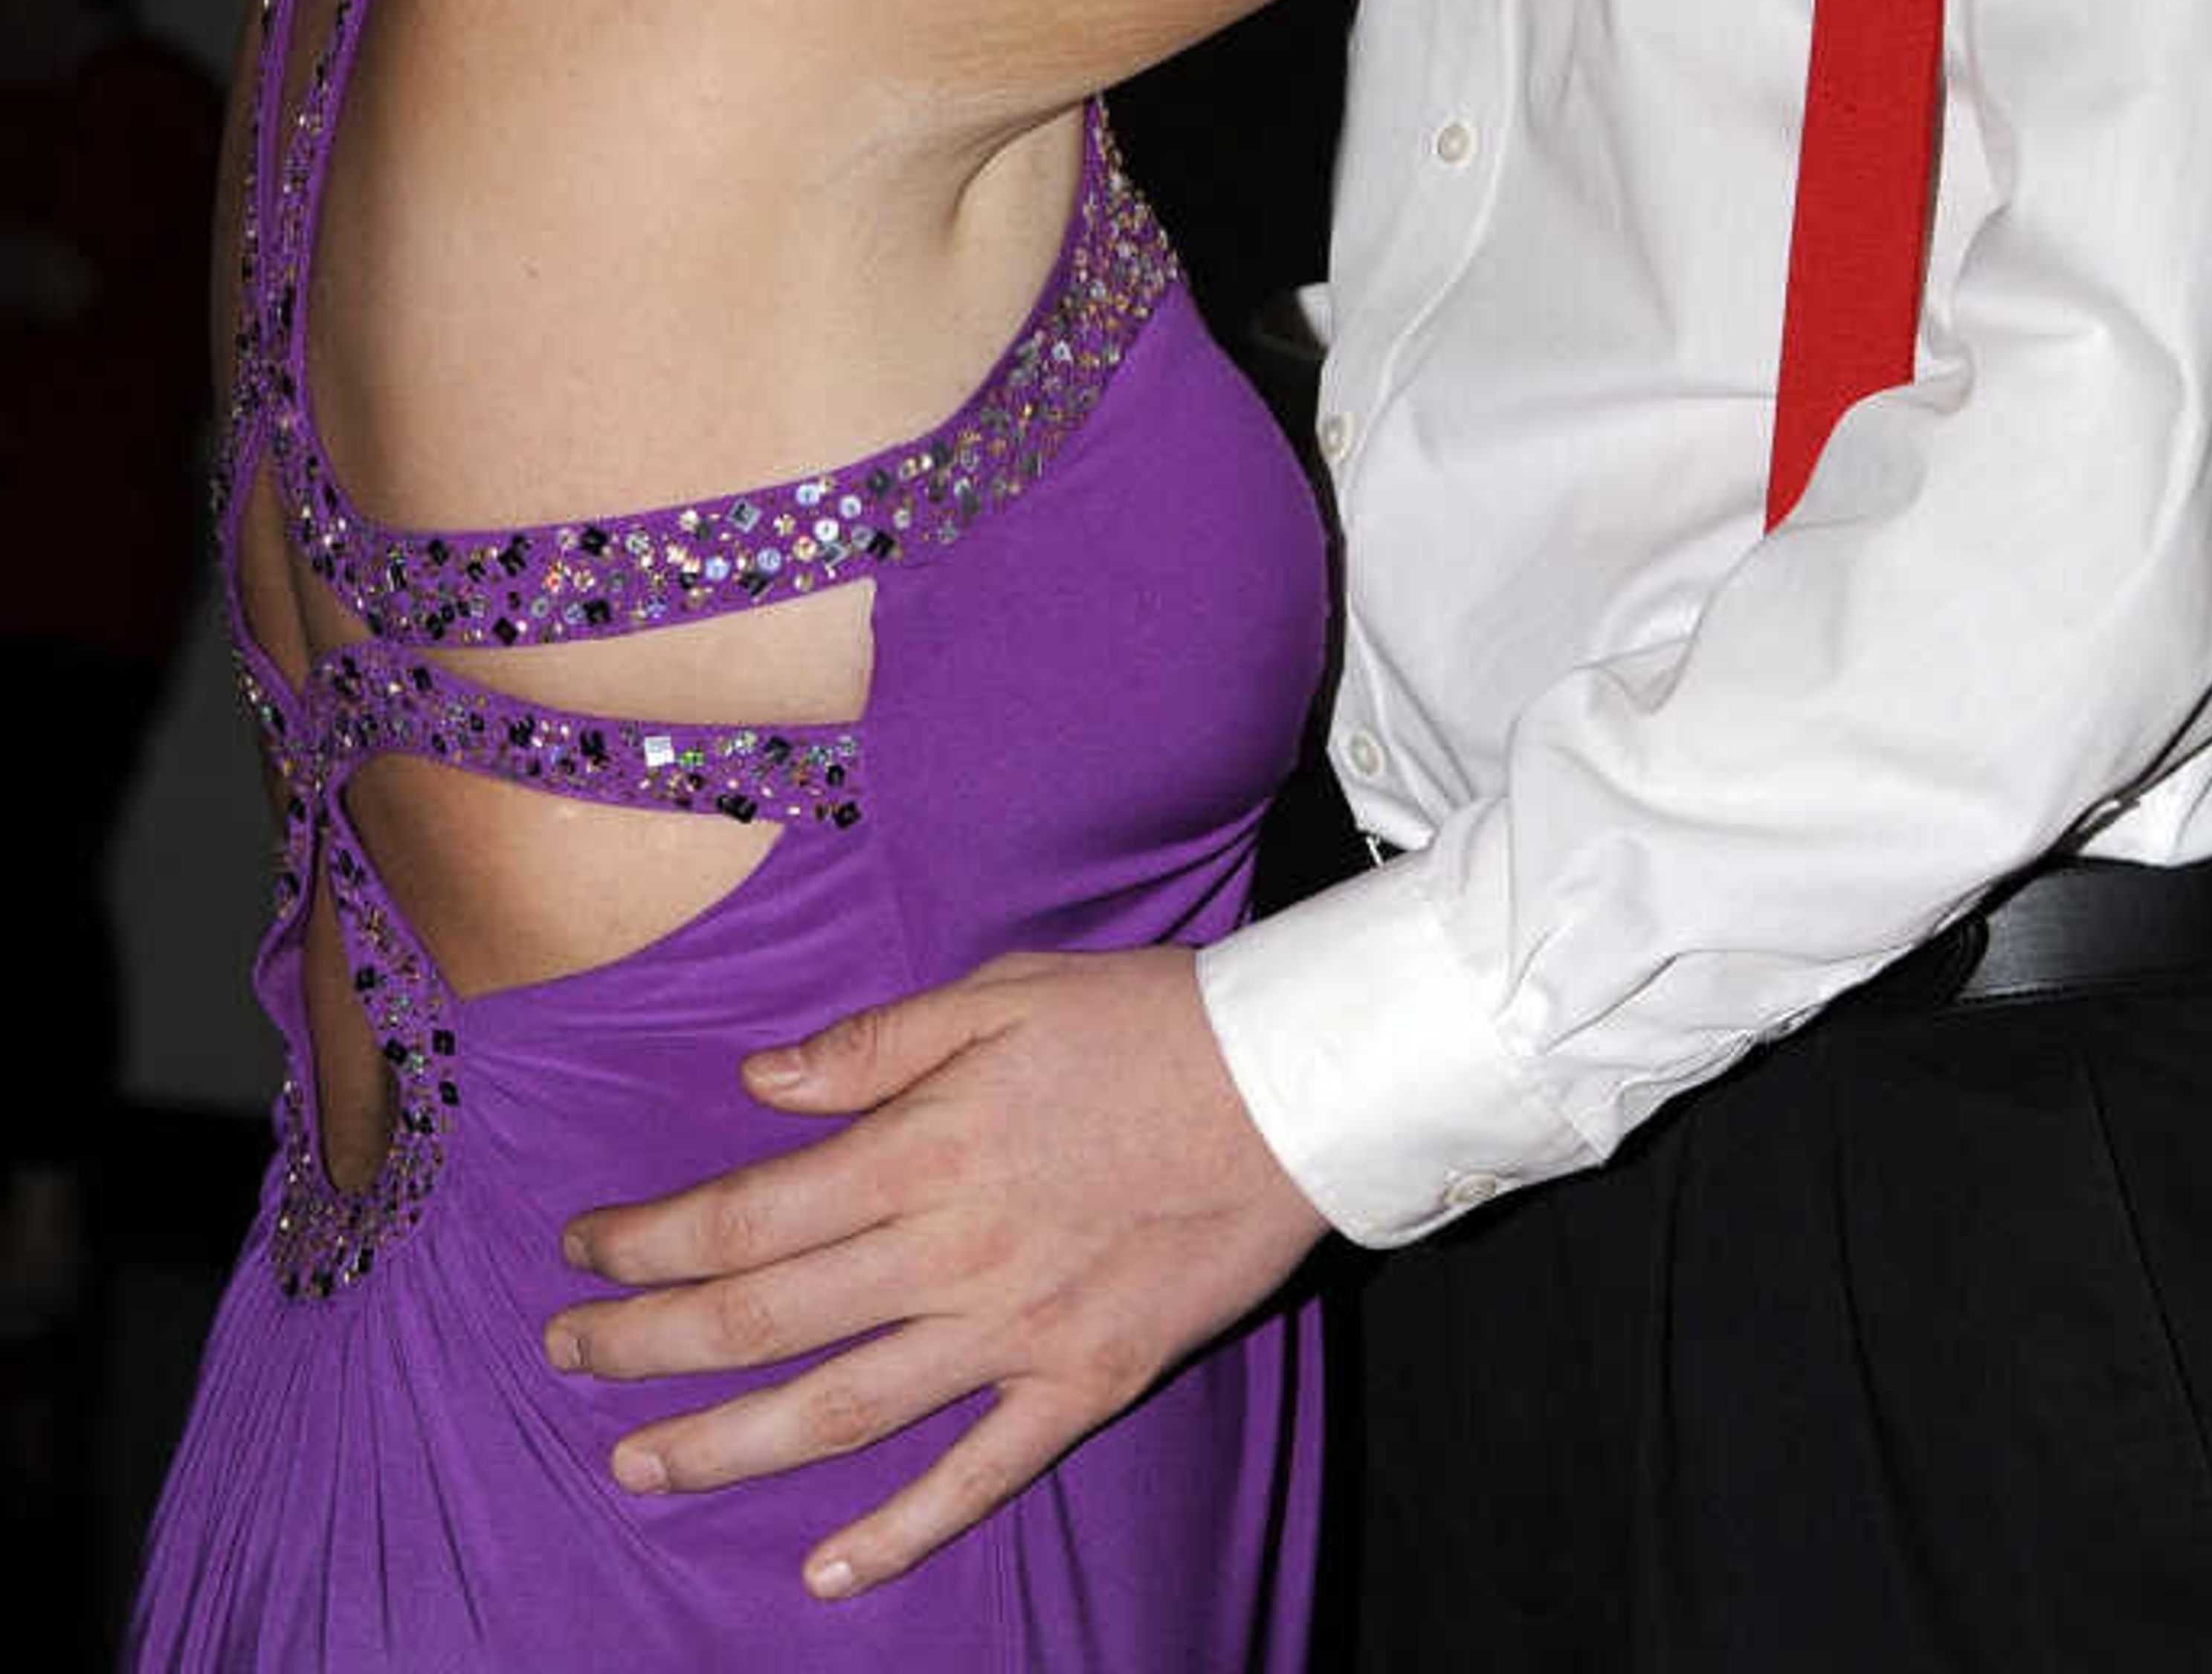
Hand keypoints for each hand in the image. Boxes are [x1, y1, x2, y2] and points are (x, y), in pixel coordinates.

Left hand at [542, 946, 1328, 1601]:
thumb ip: (875, 1046)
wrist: (1294, 1085)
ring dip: (724, 1444)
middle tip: (565, 1355)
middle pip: (764, 1319)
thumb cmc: (1145, 1020)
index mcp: (922, 1148)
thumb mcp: (1003, 990)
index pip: (743, 1215)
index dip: (647, 1240)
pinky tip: (825, 1572)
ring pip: (840, 1411)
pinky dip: (897, 1534)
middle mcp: (950, 1251)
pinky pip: (975, 1477)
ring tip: (636, 1465)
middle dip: (645, 1343)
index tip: (581, 1249)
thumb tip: (756, 1085)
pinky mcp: (1083, 1383)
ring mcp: (1015, 1332)